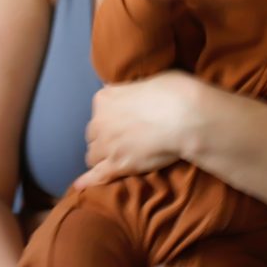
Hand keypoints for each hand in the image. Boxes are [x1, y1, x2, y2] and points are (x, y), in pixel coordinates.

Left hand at [80, 71, 203, 185]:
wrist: (186, 117)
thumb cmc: (175, 93)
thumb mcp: (149, 79)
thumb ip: (133, 89)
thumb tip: (132, 90)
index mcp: (105, 98)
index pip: (98, 112)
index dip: (111, 120)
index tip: (124, 122)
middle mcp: (100, 121)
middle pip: (93, 135)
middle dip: (105, 139)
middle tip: (124, 141)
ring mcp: (107, 145)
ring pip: (93, 156)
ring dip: (103, 158)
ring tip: (116, 161)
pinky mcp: (117, 165)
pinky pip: (97, 176)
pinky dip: (88, 181)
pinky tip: (80, 187)